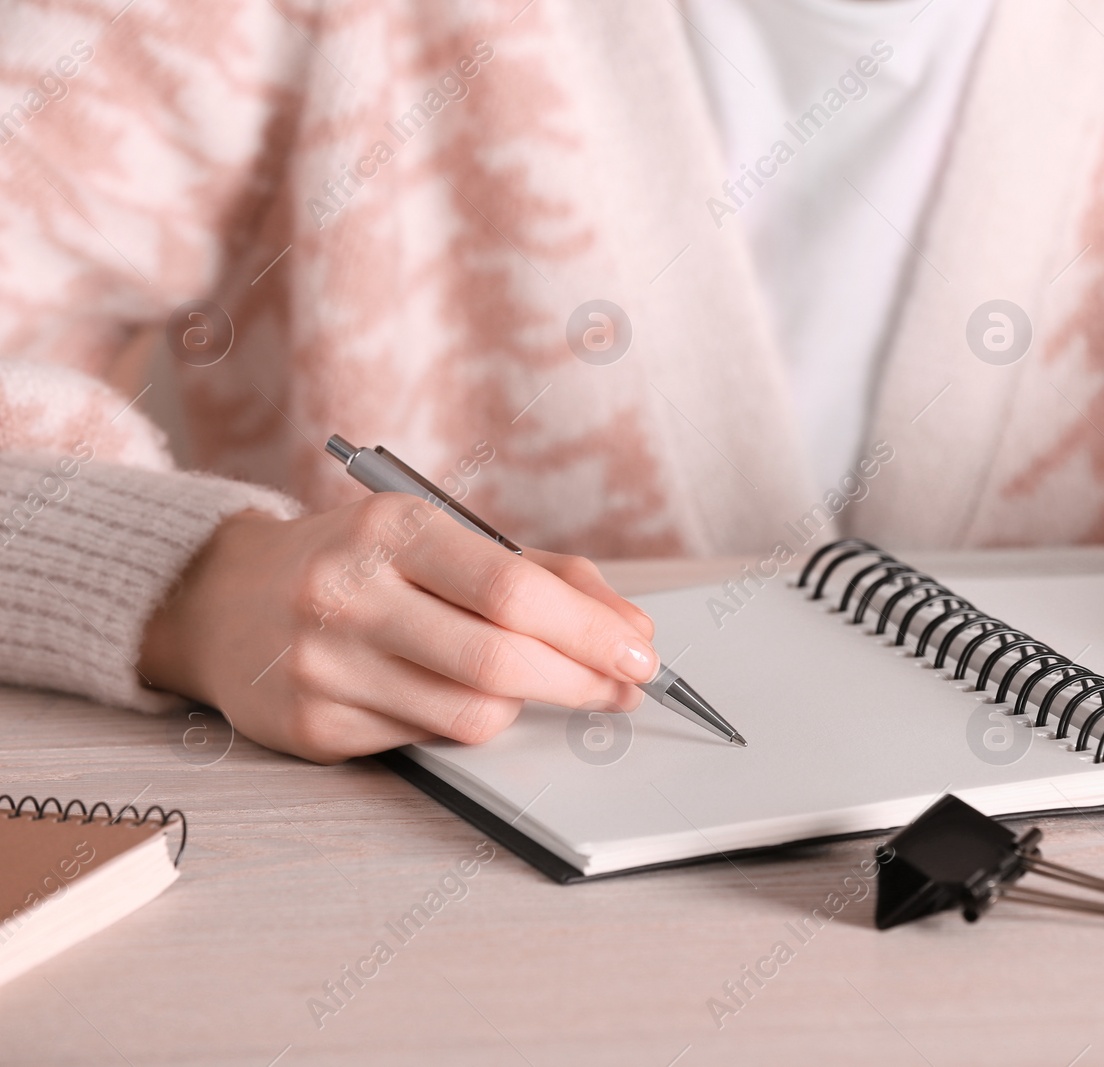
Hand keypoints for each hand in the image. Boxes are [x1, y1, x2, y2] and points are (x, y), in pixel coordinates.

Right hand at [138, 494, 656, 761]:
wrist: (223, 601)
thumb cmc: (360, 564)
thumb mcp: (441, 538)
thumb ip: (542, 575)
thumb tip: (631, 629)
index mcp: (391, 530)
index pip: (513, 591)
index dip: (592, 630)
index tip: (641, 652)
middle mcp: (349, 596)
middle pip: (501, 661)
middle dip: (583, 681)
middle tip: (624, 686)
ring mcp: (325, 668)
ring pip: (474, 715)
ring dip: (531, 707)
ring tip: (545, 686)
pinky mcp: (314, 729)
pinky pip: (429, 742)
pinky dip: (467, 723)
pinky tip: (464, 697)